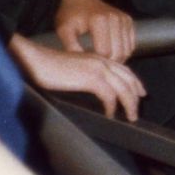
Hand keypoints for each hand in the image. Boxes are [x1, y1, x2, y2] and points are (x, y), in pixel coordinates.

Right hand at [9, 35, 145, 120]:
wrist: (34, 59)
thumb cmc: (47, 66)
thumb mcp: (72, 69)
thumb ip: (85, 75)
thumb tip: (92, 89)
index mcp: (97, 57)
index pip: (124, 70)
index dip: (135, 82)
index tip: (140, 93)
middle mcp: (101, 61)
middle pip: (128, 79)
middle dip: (135, 96)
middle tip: (135, 111)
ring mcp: (97, 68)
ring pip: (123, 88)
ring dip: (129, 104)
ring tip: (129, 117)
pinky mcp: (90, 78)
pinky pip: (109, 95)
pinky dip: (112, 106)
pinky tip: (110, 114)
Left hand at [55, 0, 135, 61]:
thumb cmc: (70, 14)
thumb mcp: (64, 30)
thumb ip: (71, 47)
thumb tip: (81, 65)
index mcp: (99, 21)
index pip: (104, 52)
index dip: (95, 61)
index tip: (85, 61)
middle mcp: (115, 19)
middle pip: (118, 53)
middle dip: (106, 62)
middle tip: (93, 64)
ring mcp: (124, 19)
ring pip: (127, 51)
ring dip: (116, 59)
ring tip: (100, 59)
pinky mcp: (128, 21)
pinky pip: (131, 45)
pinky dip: (122, 52)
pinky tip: (109, 52)